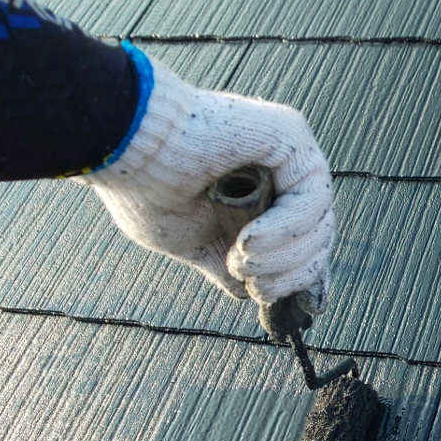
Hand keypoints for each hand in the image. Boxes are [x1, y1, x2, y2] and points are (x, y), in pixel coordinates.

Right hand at [73, 53, 333, 306]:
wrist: (122, 148)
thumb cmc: (146, 191)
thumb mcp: (193, 244)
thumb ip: (228, 265)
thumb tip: (252, 294)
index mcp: (262, 194)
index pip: (305, 243)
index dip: (302, 278)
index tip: (286, 307)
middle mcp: (281, 170)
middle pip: (318, 237)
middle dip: (291, 275)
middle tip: (258, 289)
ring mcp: (289, 150)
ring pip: (318, 223)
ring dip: (283, 257)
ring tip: (241, 261)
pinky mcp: (289, 133)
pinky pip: (311, 195)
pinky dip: (286, 230)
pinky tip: (250, 242)